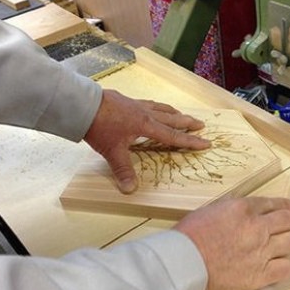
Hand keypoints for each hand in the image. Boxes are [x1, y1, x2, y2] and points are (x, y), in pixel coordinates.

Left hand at [84, 90, 210, 192]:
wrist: (84, 105)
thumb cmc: (100, 127)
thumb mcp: (112, 152)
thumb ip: (123, 170)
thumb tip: (130, 189)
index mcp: (146, 126)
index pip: (173, 136)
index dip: (190, 141)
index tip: (205, 142)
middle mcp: (145, 113)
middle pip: (171, 118)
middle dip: (187, 122)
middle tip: (201, 124)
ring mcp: (136, 105)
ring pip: (161, 108)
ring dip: (173, 112)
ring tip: (181, 114)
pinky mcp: (127, 100)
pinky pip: (149, 103)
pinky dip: (157, 106)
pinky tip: (153, 107)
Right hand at [175, 197, 289, 289]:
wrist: (182, 265)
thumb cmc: (188, 238)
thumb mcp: (209, 211)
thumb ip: (230, 209)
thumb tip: (242, 211)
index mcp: (242, 209)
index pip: (274, 203)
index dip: (284, 206)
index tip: (289, 209)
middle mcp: (257, 227)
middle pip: (289, 221)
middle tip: (288, 228)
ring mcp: (261, 252)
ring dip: (289, 243)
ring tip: (284, 246)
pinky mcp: (259, 276)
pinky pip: (285, 269)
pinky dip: (283, 266)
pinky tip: (276, 265)